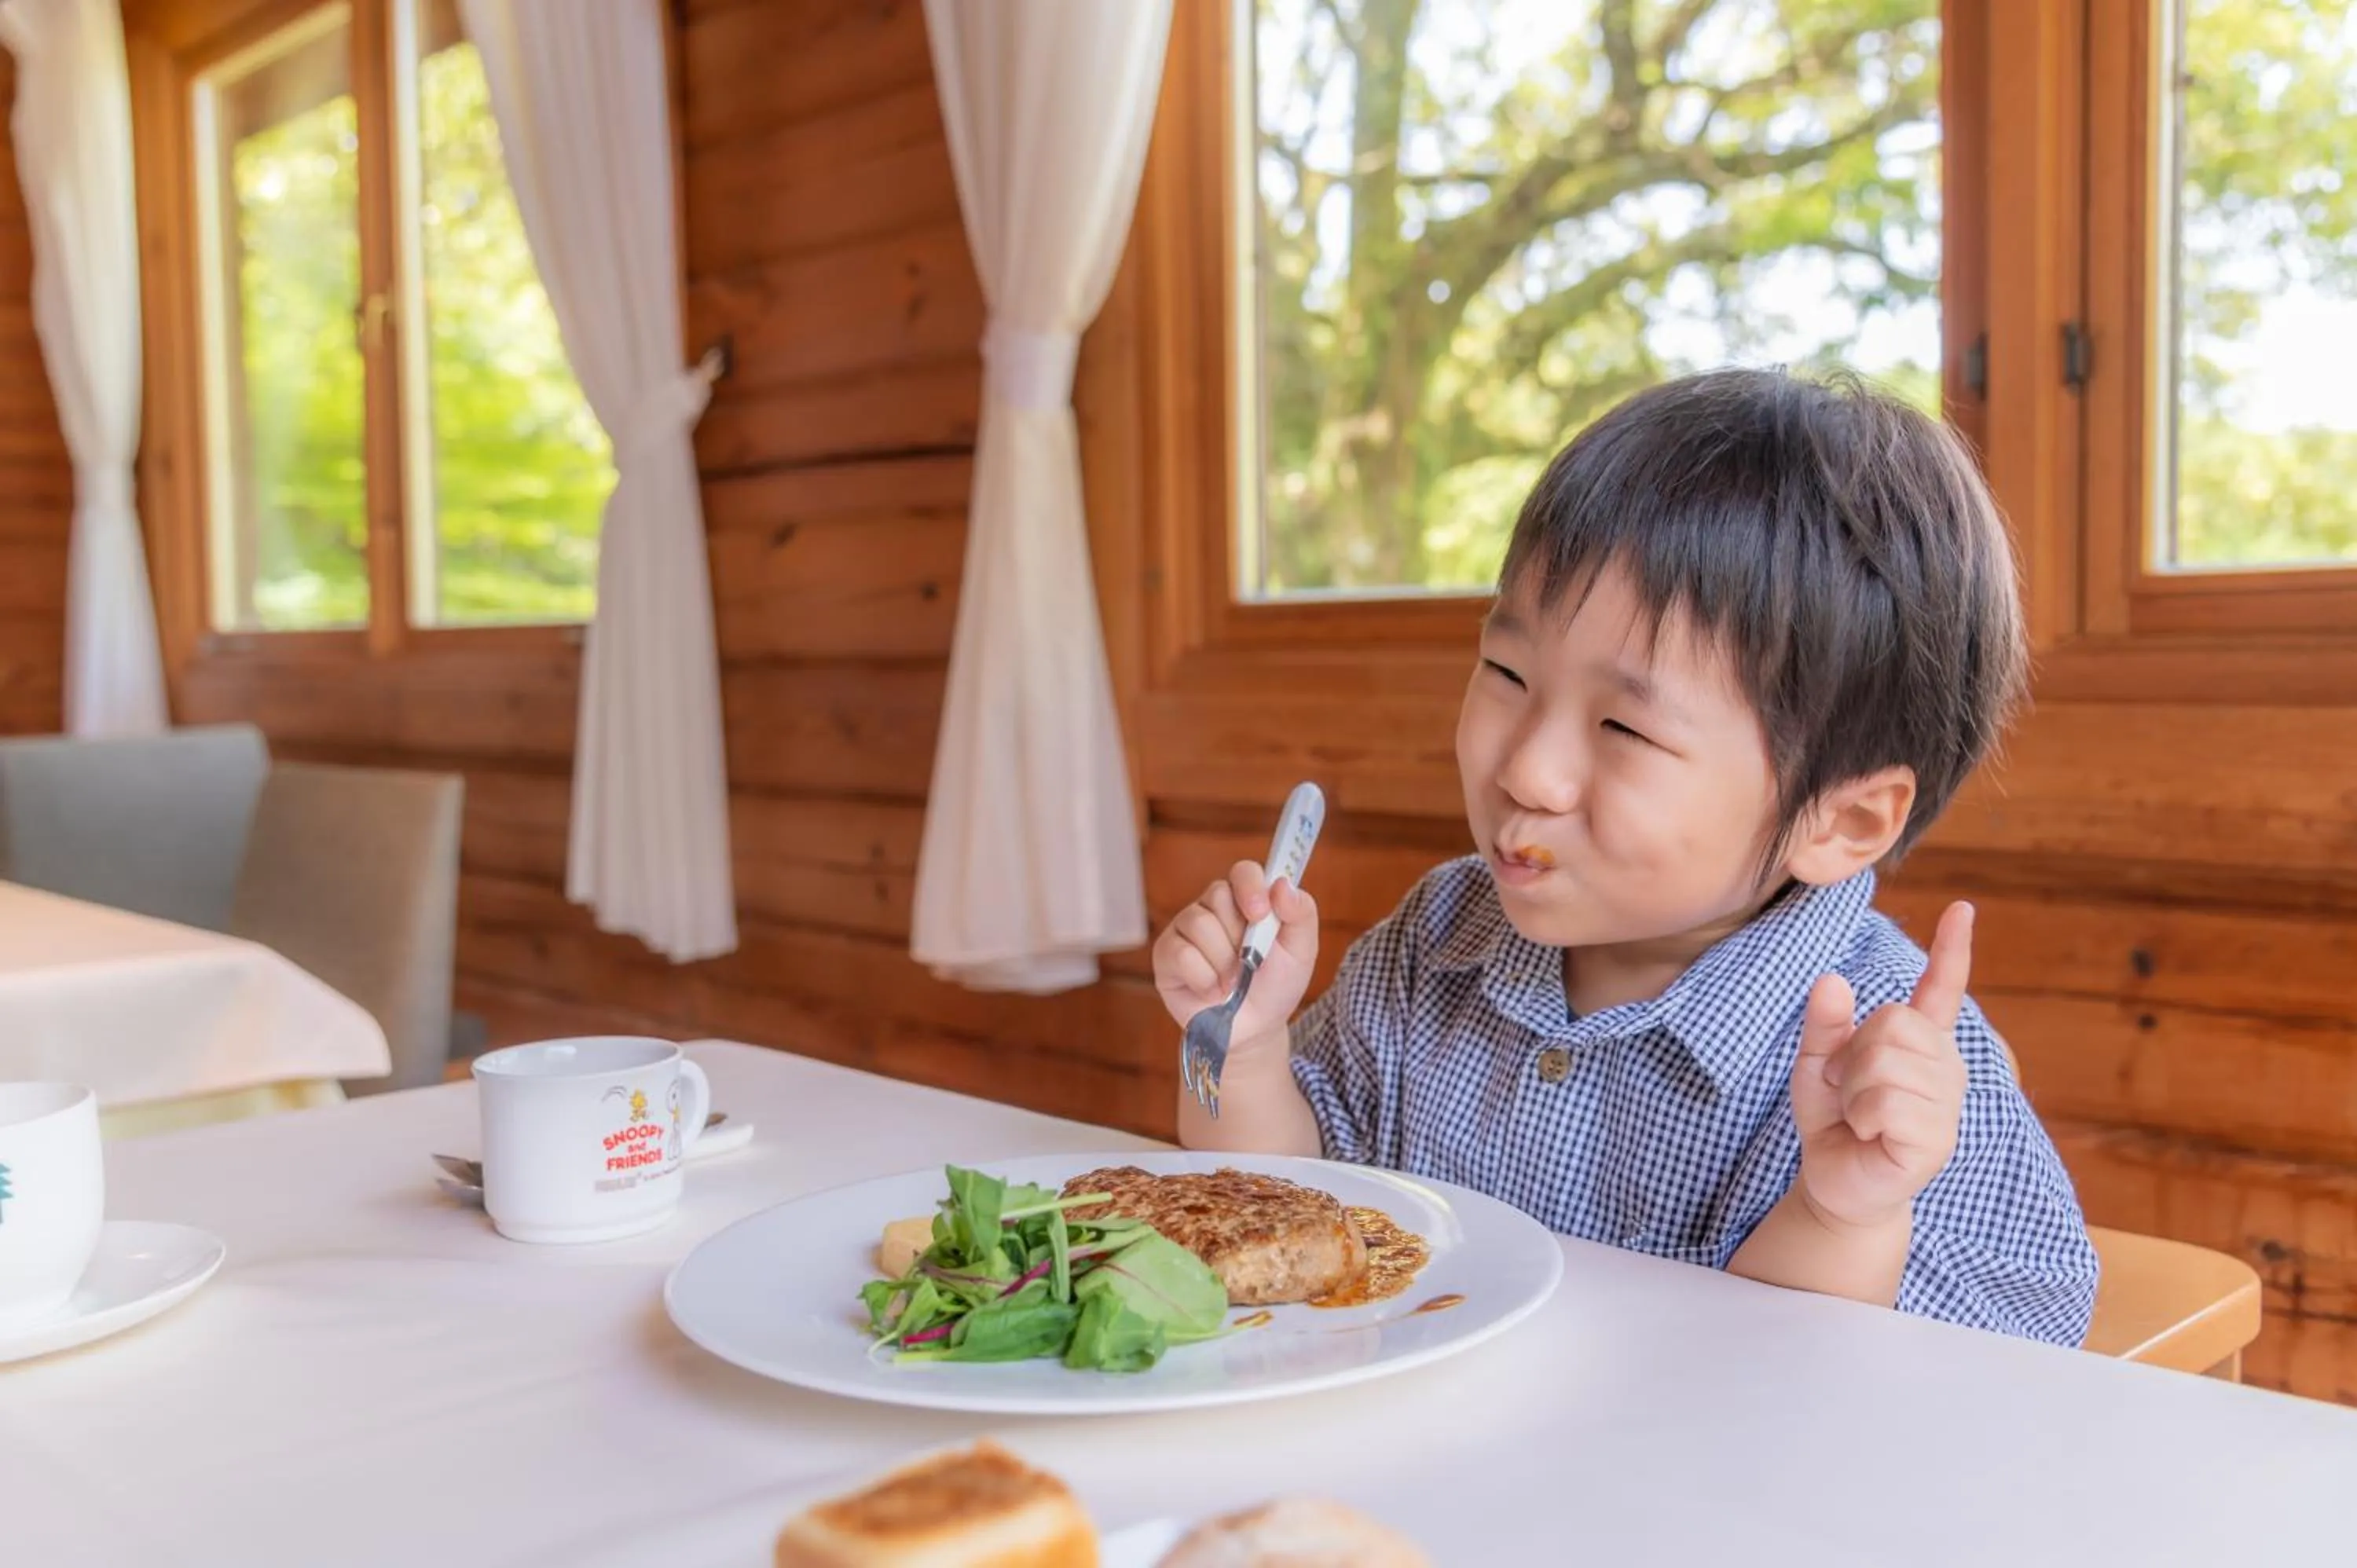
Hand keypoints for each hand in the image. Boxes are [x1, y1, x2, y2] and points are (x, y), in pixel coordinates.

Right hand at [1152, 860, 1319, 1056]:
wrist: (1254, 1029)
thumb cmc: (1276, 985)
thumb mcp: (1301, 951)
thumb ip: (1301, 913)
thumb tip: (1282, 885)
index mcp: (1245, 899)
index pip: (1243, 872)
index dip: (1250, 887)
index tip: (1260, 914)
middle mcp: (1212, 907)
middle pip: (1217, 895)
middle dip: (1239, 936)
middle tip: (1250, 962)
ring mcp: (1185, 929)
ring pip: (1199, 924)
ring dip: (1224, 962)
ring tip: (1233, 982)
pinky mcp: (1166, 955)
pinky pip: (1182, 954)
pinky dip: (1205, 979)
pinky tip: (1212, 990)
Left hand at [1789, 901, 1973, 1231]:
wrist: (1835, 1181)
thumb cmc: (1833, 1120)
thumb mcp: (1817, 1063)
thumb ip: (1824, 1024)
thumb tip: (1831, 980)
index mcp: (1919, 1042)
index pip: (1941, 988)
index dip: (1952, 949)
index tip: (1962, 909)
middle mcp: (1944, 1066)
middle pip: (1892, 1022)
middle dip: (1852, 1055)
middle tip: (1848, 1090)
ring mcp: (1947, 1104)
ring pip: (1886, 1064)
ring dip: (1852, 1091)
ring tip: (1859, 1116)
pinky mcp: (1937, 1140)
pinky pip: (1886, 1104)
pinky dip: (1862, 1118)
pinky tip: (1870, 1136)